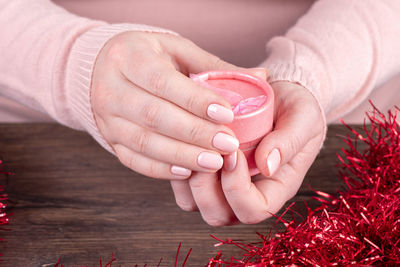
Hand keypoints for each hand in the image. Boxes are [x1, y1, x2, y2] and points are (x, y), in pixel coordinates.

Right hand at [91, 31, 254, 178]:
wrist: (105, 69)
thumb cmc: (150, 58)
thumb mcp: (178, 51)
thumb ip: (214, 66)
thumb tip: (260, 77)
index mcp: (129, 58)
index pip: (163, 81)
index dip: (195, 100)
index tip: (228, 114)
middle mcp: (111, 89)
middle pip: (154, 116)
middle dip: (194, 133)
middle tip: (228, 144)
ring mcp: (107, 118)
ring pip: (144, 142)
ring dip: (182, 155)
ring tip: (215, 163)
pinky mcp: (111, 140)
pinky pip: (133, 160)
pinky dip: (161, 169)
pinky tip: (187, 172)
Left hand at [171, 81, 324, 225]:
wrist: (278, 97)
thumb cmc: (295, 109)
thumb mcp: (303, 118)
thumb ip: (289, 141)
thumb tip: (267, 165)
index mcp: (275, 188)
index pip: (254, 210)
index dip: (238, 188)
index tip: (234, 153)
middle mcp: (246, 193)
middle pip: (218, 215)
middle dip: (206, 187)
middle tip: (209, 151)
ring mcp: (222, 186)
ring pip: (194, 204)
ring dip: (189, 178)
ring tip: (194, 146)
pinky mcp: (205, 172)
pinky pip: (181, 185)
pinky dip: (177, 168)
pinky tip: (184, 143)